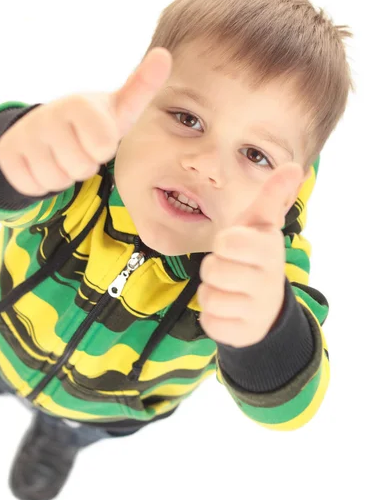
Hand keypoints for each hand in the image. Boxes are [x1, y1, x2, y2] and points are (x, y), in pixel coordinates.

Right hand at [0, 48, 171, 195]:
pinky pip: (34, 186)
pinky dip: (41, 181)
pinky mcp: (8, 154)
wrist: (44, 128)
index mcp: (79, 103)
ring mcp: (26, 134)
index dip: (101, 148)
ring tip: (61, 154)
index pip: (103, 147)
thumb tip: (164, 54)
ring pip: (57, 179)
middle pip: (81, 168)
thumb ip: (141, 86)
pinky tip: (42, 161)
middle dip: (84, 164)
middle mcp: (49, 115)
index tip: (96, 133)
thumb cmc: (92, 122)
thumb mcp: (118, 108)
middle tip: (78, 146)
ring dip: (63, 174)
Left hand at [197, 163, 303, 347]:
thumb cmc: (254, 258)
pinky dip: (211, 317)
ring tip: (229, 290)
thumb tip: (292, 166)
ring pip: (208, 296)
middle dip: (214, 268)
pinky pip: (209, 322)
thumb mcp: (261, 226)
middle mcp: (268, 281)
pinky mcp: (242, 333)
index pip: (228, 241)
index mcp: (269, 250)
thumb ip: (272, 197)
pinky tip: (229, 311)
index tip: (233, 247)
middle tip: (230, 270)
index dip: (223, 244)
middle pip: (212, 269)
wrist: (267, 308)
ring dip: (211, 292)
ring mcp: (257, 310)